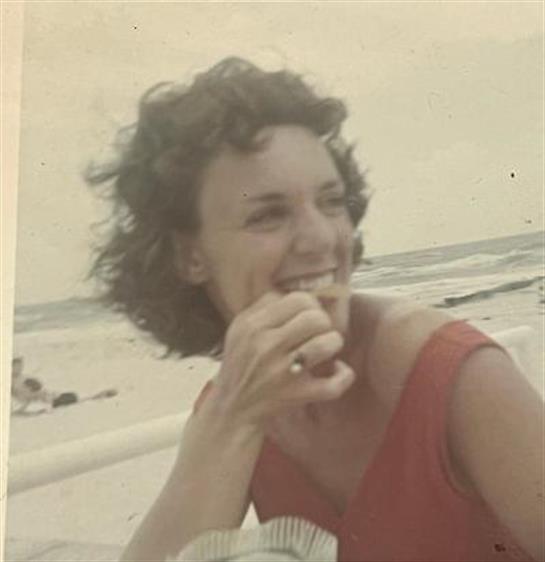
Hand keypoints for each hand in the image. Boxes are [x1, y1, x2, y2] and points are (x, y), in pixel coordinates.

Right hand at [210, 291, 354, 427]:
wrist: (232, 409)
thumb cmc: (240, 364)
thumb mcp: (240, 329)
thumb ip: (265, 306)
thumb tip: (299, 294)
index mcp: (252, 325)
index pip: (298, 299)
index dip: (310, 305)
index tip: (308, 315)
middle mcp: (266, 346)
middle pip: (315, 318)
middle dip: (324, 323)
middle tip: (318, 332)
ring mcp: (283, 372)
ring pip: (326, 344)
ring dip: (333, 343)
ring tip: (326, 348)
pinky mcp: (296, 395)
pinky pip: (332, 384)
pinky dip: (343, 375)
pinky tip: (337, 370)